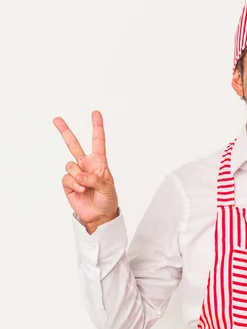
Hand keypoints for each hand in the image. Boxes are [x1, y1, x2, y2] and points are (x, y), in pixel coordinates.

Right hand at [53, 111, 117, 232]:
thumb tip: (79, 175)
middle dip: (65, 132)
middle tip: (56, 119)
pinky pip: (67, 178)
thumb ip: (94, 178)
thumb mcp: (107, 187)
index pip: (98, 142)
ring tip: (86, 186)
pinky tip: (81, 190)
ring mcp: (76, 173)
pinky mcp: (68, 183)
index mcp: (99, 162)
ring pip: (70, 165)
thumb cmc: (107, 199)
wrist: (99, 215)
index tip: (95, 113)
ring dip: (78, 176)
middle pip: (73, 145)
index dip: (97, 127)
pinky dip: (74, 184)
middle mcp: (86, 165)